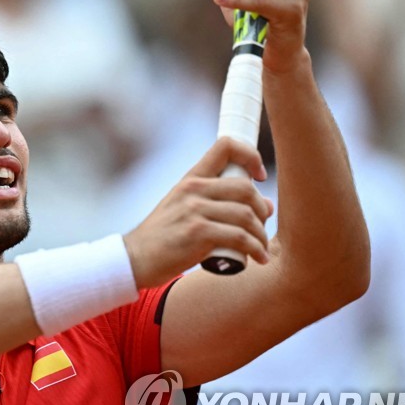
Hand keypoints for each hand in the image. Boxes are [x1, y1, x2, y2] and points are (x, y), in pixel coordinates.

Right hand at [123, 138, 272, 288]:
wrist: (136, 259)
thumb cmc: (165, 237)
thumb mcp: (185, 208)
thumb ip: (219, 203)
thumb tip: (268, 205)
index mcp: (191, 178)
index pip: (226, 146)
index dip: (251, 156)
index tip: (260, 178)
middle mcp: (193, 189)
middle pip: (245, 187)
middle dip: (262, 208)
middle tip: (262, 226)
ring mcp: (194, 210)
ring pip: (246, 214)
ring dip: (261, 235)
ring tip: (261, 248)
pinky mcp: (197, 233)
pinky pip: (239, 237)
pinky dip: (256, 249)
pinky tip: (259, 258)